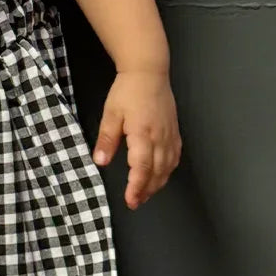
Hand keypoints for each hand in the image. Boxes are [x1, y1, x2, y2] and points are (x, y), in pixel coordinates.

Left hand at [91, 70, 181, 209]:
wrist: (149, 72)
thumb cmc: (128, 91)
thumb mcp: (111, 113)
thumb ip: (107, 139)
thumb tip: (101, 162)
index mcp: (143, 133)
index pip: (142, 167)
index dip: (137, 187)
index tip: (130, 200)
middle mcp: (160, 137)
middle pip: (157, 172)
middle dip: (146, 190)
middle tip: (135, 202)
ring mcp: (170, 135)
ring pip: (168, 167)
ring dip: (157, 184)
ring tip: (145, 194)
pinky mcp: (174, 132)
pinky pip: (175, 157)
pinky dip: (168, 171)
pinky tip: (160, 176)